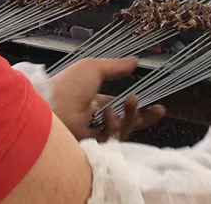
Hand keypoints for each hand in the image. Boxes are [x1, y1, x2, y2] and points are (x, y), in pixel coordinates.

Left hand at [49, 57, 165, 142]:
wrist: (51, 107)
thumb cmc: (67, 86)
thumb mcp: (93, 69)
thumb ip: (116, 67)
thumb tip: (135, 61)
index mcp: (92, 104)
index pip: (119, 109)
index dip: (136, 108)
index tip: (156, 106)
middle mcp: (94, 121)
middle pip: (125, 124)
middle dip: (143, 118)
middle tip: (159, 110)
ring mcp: (93, 135)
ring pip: (122, 131)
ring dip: (131, 116)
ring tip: (131, 100)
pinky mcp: (93, 148)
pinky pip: (113, 139)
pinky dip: (115, 125)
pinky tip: (110, 114)